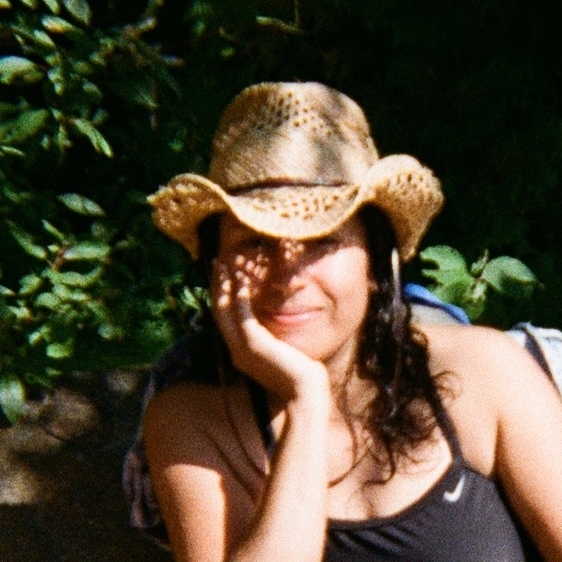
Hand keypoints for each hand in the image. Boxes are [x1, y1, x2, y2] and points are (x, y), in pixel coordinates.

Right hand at [212, 257, 329, 402]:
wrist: (304, 394)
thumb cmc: (297, 376)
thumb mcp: (279, 355)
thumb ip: (270, 342)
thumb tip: (272, 327)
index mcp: (239, 354)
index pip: (225, 320)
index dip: (222, 297)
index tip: (224, 277)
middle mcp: (235, 350)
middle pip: (219, 312)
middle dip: (218, 286)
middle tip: (218, 264)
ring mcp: (242, 348)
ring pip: (225, 310)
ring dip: (225, 286)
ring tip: (225, 265)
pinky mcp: (254, 343)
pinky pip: (241, 314)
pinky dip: (239, 296)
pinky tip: (242, 280)